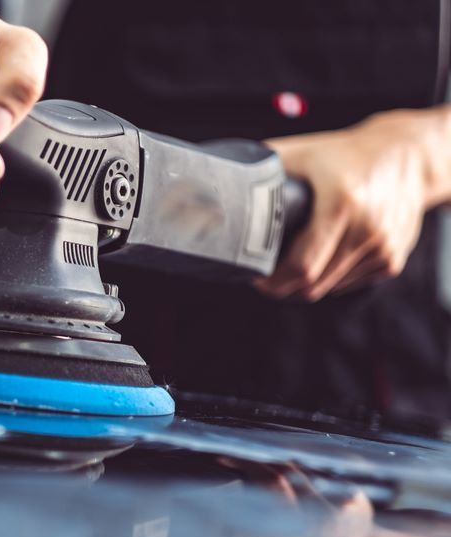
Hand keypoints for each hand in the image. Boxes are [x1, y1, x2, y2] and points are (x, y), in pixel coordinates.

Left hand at [257, 110, 440, 300]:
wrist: (407, 156)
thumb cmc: (348, 154)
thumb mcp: (304, 152)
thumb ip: (265, 165)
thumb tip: (225, 176)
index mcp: (341, 203)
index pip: (302, 266)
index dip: (273, 281)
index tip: (256, 277)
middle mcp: (366, 228)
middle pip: (313, 285)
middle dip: (283, 287)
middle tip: (266, 278)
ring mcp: (382, 247)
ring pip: (329, 288)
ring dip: (306, 285)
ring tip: (291, 267)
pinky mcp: (392, 259)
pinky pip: (349, 284)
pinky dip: (330, 279)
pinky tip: (321, 260)